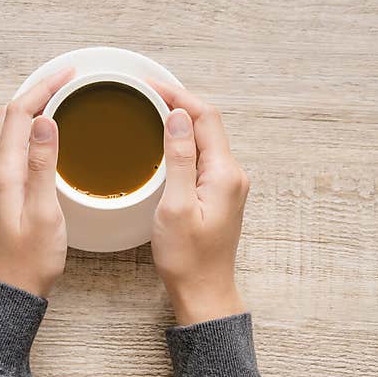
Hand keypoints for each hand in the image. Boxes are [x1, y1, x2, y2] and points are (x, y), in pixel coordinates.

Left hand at [0, 67, 74, 296]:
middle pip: (6, 116)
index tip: (68, 75)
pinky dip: (15, 128)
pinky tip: (32, 133)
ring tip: (50, 98)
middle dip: (33, 92)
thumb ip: (43, 165)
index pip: (19, 114)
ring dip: (22, 108)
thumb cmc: (31, 259)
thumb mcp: (45, 213)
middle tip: (63, 81)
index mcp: (2, 174)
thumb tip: (44, 122)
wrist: (9, 290)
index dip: (43, 88)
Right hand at [149, 81, 249, 324]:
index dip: (177, 96)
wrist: (203, 291)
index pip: (204, 118)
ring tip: (150, 108)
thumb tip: (178, 117)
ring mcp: (227, 184)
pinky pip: (201, 156)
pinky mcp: (218, 194)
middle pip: (207, 124)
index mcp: (224, 173)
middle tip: (145, 92)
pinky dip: (182, 141)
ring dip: (180, 120)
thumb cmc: (187, 258)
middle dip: (178, 102)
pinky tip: (164, 141)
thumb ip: (178, 159)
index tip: (149, 85)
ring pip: (204, 139)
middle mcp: (232, 174)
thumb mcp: (175, 206)